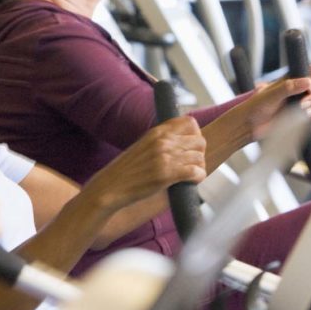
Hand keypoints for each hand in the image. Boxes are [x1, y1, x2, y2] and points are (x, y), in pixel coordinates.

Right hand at [87, 116, 206, 208]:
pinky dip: (198, 178)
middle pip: (199, 140)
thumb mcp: (142, 146)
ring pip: (199, 157)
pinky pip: (196, 172)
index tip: (190, 147)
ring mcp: (165, 157)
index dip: (195, 135)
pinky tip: (190, 182)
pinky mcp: (167, 174)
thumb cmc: (125, 171)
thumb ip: (160, 141)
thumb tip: (181, 143)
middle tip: (191, 163)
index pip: (190, 122)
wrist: (110, 187)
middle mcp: (163, 141)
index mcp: (157, 132)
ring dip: (198, 167)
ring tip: (190, 175)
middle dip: (199, 153)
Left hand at [246, 66, 310, 131]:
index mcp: (292, 79)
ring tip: (304, 113)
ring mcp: (304, 102)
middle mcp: (300, 89)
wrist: (250, 125)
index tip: (310, 88)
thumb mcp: (270, 95)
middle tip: (302, 105)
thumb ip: (288, 87)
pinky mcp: (305, 116)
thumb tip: (308, 81)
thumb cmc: (256, 107)